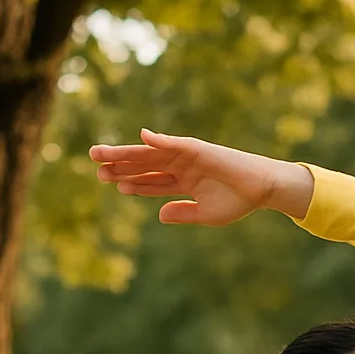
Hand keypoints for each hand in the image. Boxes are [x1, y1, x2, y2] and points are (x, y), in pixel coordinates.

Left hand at [89, 128, 313, 224]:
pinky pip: (173, 143)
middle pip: (143, 164)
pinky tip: (140, 138)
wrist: (261, 189)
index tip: (110, 182)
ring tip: (101, 153)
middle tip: (93, 161)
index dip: (130, 181)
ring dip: (126, 152)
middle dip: (119, 163)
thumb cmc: (238, 202)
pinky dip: (158, 140)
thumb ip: (182, 213)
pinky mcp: (197, 149)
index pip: (150, 181)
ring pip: (149, 153)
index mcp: (182, 182)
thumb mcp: (206, 215)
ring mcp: (186, 156)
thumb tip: (159, 215)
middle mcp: (180, 166)